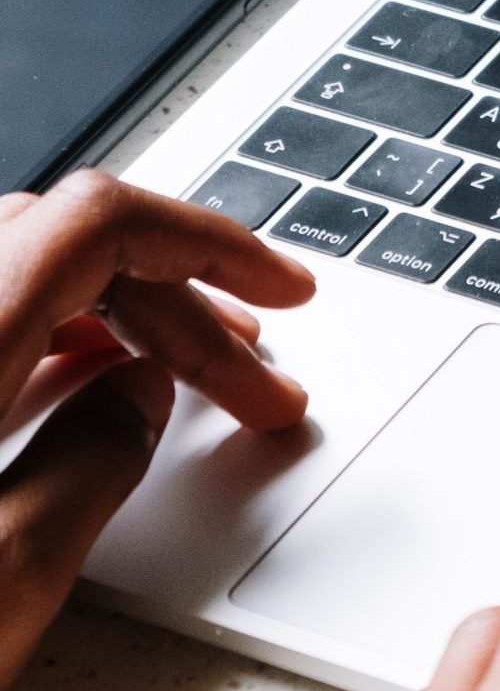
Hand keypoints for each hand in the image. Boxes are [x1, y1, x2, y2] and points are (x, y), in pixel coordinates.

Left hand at [0, 171, 316, 687]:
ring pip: (18, 280)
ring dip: (120, 319)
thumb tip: (133, 400)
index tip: (282, 290)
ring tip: (195, 380)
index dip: (211, 241)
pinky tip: (90, 394)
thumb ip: (88, 466)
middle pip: (68, 251)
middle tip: (261, 386)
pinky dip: (49, 341)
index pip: (102, 224)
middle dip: (184, 307)